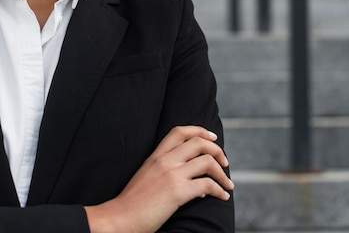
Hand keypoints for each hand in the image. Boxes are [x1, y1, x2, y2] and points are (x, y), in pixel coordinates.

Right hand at [85, 126, 233, 232]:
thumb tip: (193, 179)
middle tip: (224, 163)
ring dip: (223, 173)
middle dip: (217, 151)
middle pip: (199, 143)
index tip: (212, 138)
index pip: (179, 132)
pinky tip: (222, 197)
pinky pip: (208, 184)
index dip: (199, 131)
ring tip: (227, 184)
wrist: (120, 217)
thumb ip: (165, 172)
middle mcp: (164, 161)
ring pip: (207, 162)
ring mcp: (171, 175)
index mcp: (155, 156)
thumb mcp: (146, 177)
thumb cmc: (132, 202)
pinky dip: (220, 190)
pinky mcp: (177, 192)